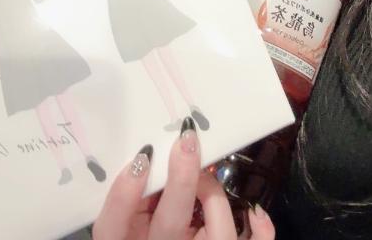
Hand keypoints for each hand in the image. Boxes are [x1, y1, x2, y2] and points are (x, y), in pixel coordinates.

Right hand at [92, 120, 275, 239]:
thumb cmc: (151, 227)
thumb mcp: (128, 218)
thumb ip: (132, 195)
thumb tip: (146, 154)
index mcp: (126, 239)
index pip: (112, 224)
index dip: (123, 192)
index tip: (143, 156)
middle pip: (168, 222)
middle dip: (180, 180)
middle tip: (187, 141)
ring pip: (214, 233)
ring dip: (214, 194)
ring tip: (207, 176)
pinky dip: (259, 231)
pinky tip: (255, 212)